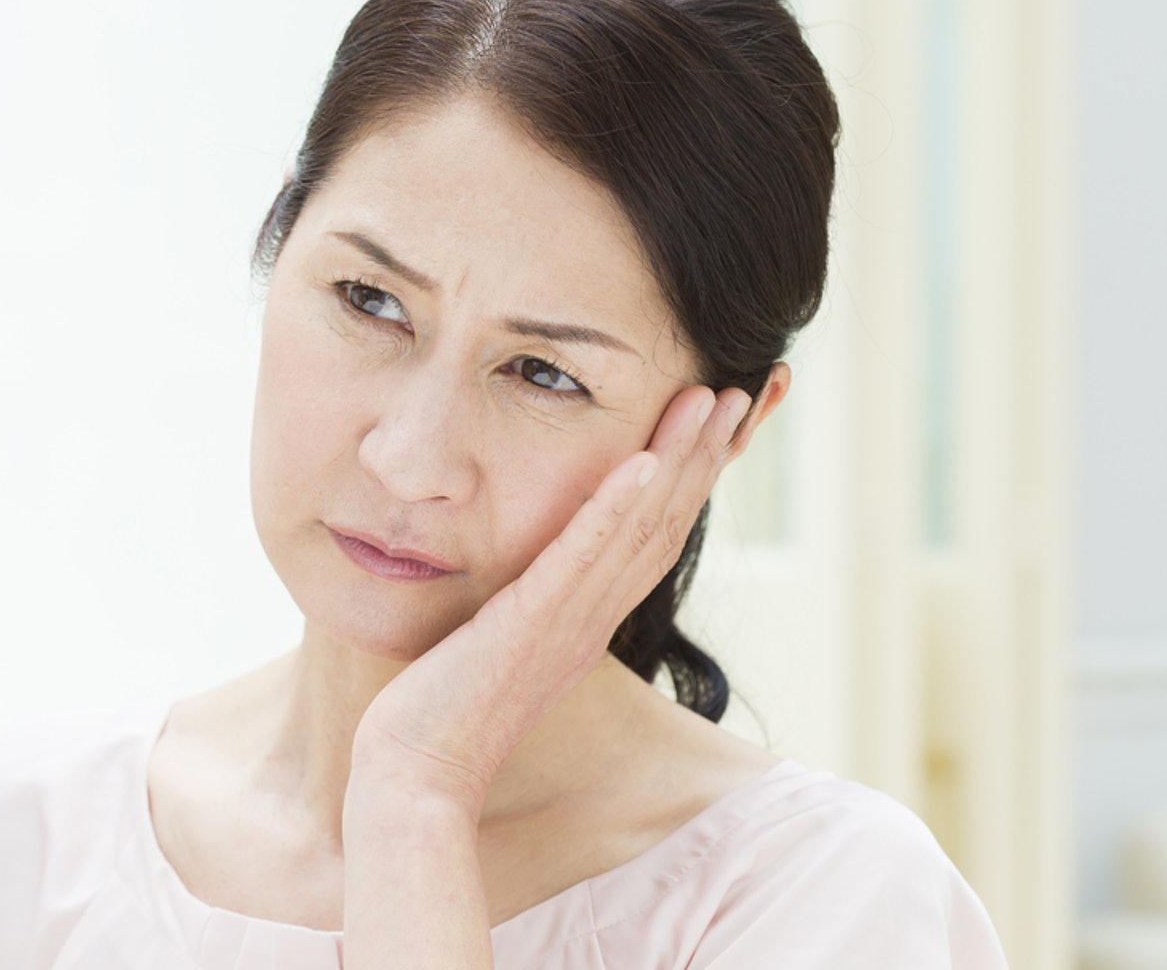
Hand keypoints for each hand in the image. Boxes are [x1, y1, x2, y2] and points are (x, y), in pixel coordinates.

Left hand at [347, 382, 757, 811]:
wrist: (417, 777)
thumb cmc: (442, 713)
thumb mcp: (497, 641)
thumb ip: (524, 601)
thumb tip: (527, 569)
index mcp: (589, 618)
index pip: (657, 532)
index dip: (697, 473)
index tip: (725, 417)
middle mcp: (593, 617)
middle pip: (670, 522)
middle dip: (711, 452)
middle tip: (749, 389)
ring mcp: (568, 622)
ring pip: (642, 529)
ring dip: (681, 461)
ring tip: (713, 398)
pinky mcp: (531, 625)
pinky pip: (582, 559)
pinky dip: (616, 507)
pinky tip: (644, 459)